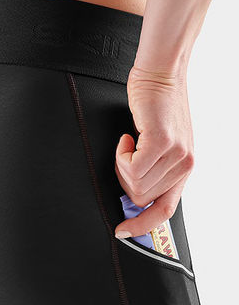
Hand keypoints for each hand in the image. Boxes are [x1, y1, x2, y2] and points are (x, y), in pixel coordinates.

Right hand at [115, 65, 194, 238]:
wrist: (161, 74)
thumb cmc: (156, 106)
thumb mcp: (160, 144)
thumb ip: (152, 170)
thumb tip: (131, 194)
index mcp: (184, 169)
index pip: (165, 210)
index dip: (142, 225)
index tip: (123, 231)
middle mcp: (184, 165)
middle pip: (140, 197)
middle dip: (124, 181)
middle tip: (125, 156)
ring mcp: (175, 154)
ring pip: (133, 184)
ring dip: (121, 165)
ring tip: (128, 143)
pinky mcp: (161, 142)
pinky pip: (129, 166)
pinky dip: (120, 154)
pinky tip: (127, 137)